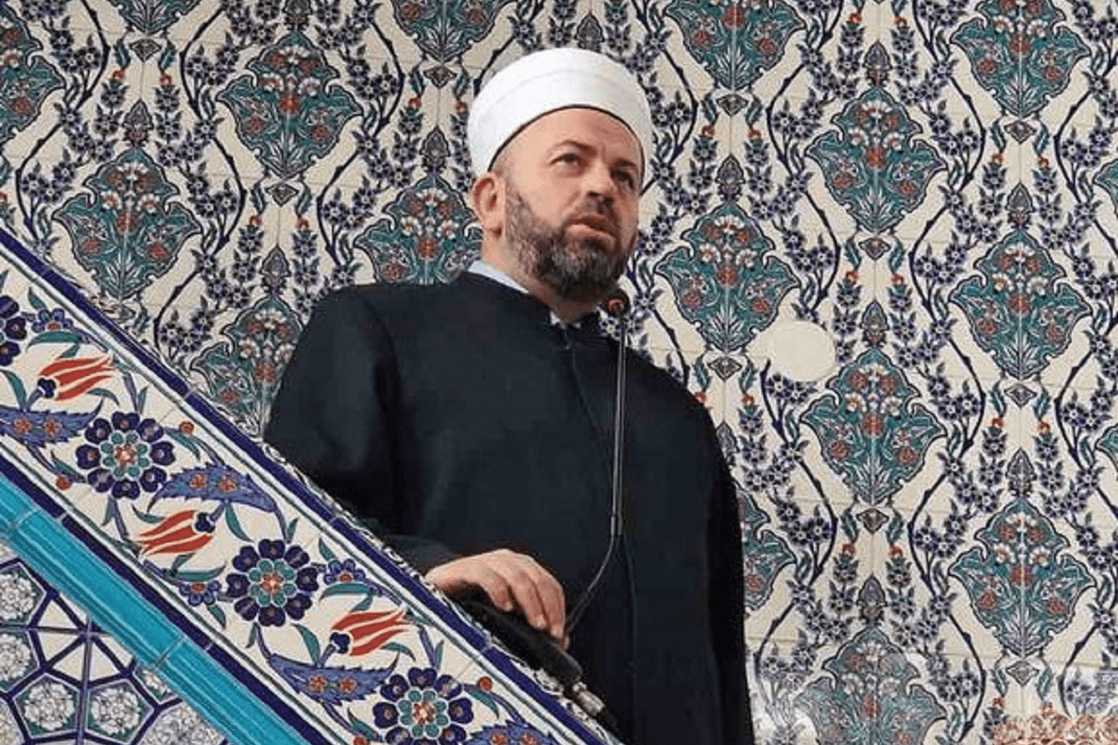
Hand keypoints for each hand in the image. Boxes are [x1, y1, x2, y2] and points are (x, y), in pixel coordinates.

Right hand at [426, 549, 567, 646]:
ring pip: (517, 576)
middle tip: (547, 631)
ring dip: (530, 601)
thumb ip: (529, 622)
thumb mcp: (505, 611)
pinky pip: (487, 575)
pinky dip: (500, 591)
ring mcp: (488, 562)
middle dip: (547, 607)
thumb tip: (560, 643)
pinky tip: (504, 607)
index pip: (550, 585)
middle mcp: (508, 561)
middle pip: (537, 579)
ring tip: (533, 624)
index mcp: (522, 569)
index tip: (558, 634)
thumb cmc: (473, 600)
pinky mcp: (466, 568)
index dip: (558, 609)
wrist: (437, 587)